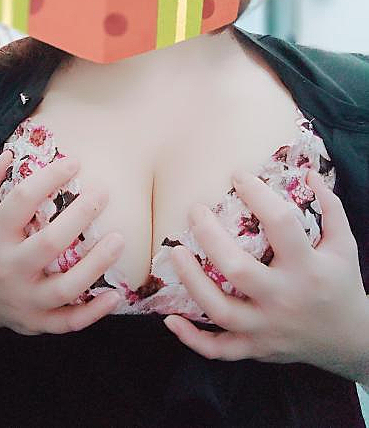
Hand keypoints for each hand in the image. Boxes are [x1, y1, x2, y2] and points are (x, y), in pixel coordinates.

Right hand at [0, 151, 123, 334]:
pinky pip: (68, 323)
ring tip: (120, 238)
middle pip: (48, 243)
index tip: (75, 162)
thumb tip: (10, 154)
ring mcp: (23, 300)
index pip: (21, 201)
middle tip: (103, 192)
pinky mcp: (36, 323)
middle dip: (79, 216)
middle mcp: (8, 269)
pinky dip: (92, 313)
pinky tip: (115, 296)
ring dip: (95, 264)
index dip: (49, 178)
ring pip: (64, 287)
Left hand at [164, 169, 368, 372]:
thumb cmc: (341, 284)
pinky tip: (171, 320)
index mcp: (308, 268)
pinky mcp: (256, 348)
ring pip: (220, 311)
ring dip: (192, 282)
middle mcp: (285, 299)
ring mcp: (267, 328)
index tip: (238, 176)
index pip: (281, 224)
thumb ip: (330, 207)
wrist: (351, 342)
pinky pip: (219, 350)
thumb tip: (310, 172)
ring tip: (176, 253)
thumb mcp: (344, 245)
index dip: (257, 195)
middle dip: (211, 238)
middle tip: (194, 211)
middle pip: (239, 270)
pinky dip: (193, 339)